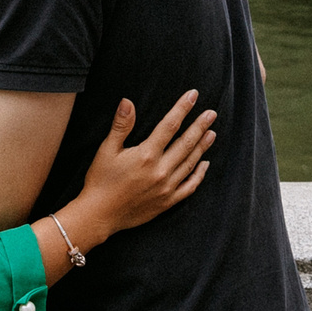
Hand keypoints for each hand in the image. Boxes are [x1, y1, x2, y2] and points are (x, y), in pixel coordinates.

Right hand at [65, 90, 215, 244]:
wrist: (99, 215)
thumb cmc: (100, 180)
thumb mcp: (106, 150)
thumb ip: (121, 125)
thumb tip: (128, 101)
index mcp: (146, 155)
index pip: (169, 125)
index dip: (182, 108)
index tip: (193, 95)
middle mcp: (160, 170)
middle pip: (186, 143)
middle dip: (200, 126)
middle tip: (212, 113)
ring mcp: (166, 188)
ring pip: (190, 163)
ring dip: (202, 147)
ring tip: (212, 133)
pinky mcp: (167, 202)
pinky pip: (189, 187)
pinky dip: (199, 175)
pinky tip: (205, 164)